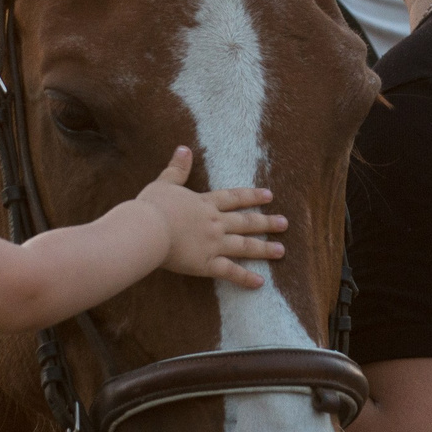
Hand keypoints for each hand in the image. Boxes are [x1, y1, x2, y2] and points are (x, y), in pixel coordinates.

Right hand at [136, 146, 284, 288]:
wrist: (147, 230)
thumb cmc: (151, 207)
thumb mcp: (164, 183)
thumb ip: (177, 168)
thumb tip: (184, 149)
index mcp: (204, 204)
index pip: (234, 198)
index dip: (252, 197)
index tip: (269, 196)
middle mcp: (215, 223)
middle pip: (245, 222)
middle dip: (266, 223)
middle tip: (284, 224)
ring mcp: (213, 244)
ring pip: (244, 246)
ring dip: (263, 249)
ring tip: (280, 251)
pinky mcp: (206, 264)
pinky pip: (230, 272)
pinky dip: (245, 278)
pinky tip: (260, 283)